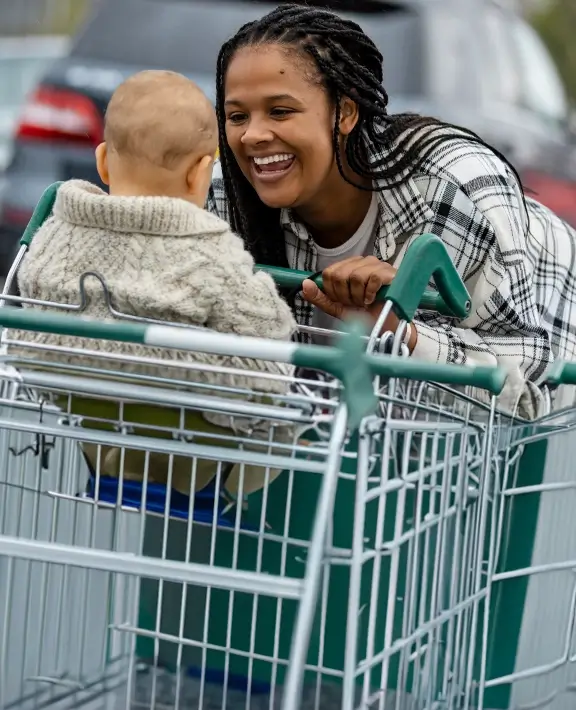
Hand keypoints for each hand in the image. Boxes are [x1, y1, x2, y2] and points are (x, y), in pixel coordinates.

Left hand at [302, 255, 416, 349]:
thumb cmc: (363, 315)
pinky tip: (373, 300)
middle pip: (339, 275)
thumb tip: (305, 284)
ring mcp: (376, 265)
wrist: (384, 327)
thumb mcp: (337, 307)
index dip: (333, 292)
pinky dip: (370, 294)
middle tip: (355, 303)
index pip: (329, 273)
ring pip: (355, 276)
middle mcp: (361, 262)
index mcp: (348, 267)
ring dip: (358, 296)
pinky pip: (372, 278)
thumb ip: (320, 297)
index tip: (344, 301)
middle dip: (345, 296)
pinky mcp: (388, 272)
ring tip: (365, 302)